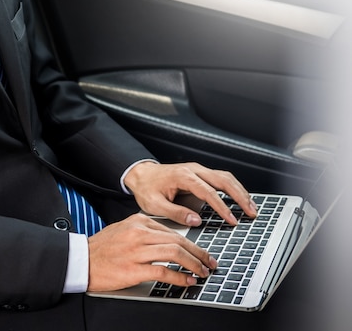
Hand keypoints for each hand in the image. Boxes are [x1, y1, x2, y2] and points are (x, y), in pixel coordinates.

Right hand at [87, 213, 216, 291]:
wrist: (80, 259)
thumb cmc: (101, 248)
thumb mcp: (123, 229)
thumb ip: (144, 231)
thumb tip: (169, 241)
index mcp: (138, 222)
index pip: (172, 231)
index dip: (192, 243)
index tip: (201, 252)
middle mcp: (139, 233)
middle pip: (178, 241)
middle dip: (198, 253)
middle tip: (209, 262)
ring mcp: (136, 251)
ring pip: (174, 253)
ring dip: (193, 264)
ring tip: (202, 272)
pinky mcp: (133, 269)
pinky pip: (163, 271)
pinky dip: (179, 277)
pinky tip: (187, 281)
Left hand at [124, 161, 257, 226]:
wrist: (140, 174)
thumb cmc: (146, 188)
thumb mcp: (155, 204)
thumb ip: (175, 212)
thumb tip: (196, 220)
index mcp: (183, 176)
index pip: (208, 192)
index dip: (222, 207)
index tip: (231, 219)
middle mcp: (193, 170)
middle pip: (223, 180)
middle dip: (240, 196)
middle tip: (251, 212)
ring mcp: (198, 170)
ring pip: (225, 177)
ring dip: (240, 191)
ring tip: (251, 207)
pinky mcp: (200, 173)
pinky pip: (221, 178)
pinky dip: (234, 188)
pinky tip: (240, 198)